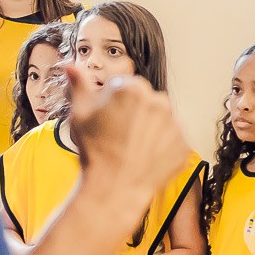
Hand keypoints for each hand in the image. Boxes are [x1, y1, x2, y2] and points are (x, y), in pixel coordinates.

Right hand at [62, 64, 186, 224]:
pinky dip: (162, 147)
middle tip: (120, 136)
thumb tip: (71, 65)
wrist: (114, 189)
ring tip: (132, 148)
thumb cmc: (95, 151)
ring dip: (151, 129)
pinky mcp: (183, 145)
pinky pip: (173, 141)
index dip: (115, 103)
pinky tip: (145, 158)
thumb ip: (78, 85)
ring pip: (161, 120)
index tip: (110, 119)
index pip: (127, 87)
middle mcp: (159, 101)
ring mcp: (174, 124)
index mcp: (132, 88)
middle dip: (135, 114)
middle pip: (147, 101)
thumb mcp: (79, 115)